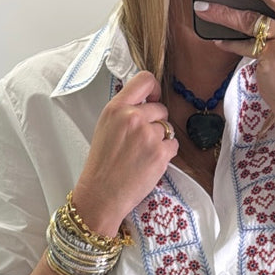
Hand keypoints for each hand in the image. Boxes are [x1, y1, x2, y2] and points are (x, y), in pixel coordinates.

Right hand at [73, 69, 177, 233]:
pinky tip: (149, 163)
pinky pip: (173, 145)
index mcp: (116, 108)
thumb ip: (124, 111)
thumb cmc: (102, 164)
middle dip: (155, 122)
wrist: (102, 194)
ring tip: (142, 154)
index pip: (145, 79)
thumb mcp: (105, 127)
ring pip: (168, 128)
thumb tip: (145, 101)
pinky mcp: (160, 154)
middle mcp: (133, 118)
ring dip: (160, 139)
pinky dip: (165, 154)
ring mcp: (148, 135)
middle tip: (141, 140)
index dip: (154, 88)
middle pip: (160, 108)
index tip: (153, 98)